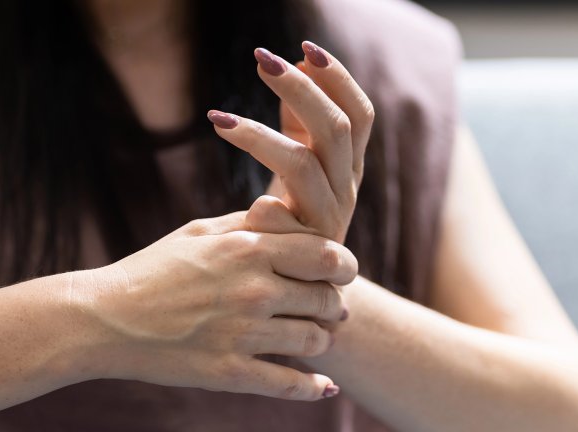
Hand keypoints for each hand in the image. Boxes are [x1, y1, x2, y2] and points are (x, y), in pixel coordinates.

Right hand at [70, 212, 356, 400]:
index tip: (344, 271)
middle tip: (332, 308)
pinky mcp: (229, 373)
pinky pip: (290, 385)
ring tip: (315, 338)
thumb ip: (247, 224)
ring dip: (321, 341)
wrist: (104, 318)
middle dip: (335, 304)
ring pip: (314, 341)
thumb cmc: (151, 269)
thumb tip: (288, 217)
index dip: (345, 264)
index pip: (326, 255)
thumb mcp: (198, 232)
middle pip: (328, 299)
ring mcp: (243, 335)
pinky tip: (323, 386)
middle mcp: (254, 290)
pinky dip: (313, 388)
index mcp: (248, 249)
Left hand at [208, 41, 373, 243]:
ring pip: (303, 165)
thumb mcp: (303, 162)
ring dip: (258, 136)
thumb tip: (298, 60)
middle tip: (262, 61)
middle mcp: (346, 189)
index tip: (304, 47)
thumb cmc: (296, 213)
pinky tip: (248, 207)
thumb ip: (301, 118)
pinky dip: (266, 209)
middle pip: (336, 128)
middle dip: (300, 90)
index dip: (338, 79)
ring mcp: (326, 220)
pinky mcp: (302, 252)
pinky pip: (282, 221)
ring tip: (218, 119)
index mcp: (349, 165)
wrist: (303, 286)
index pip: (359, 114)